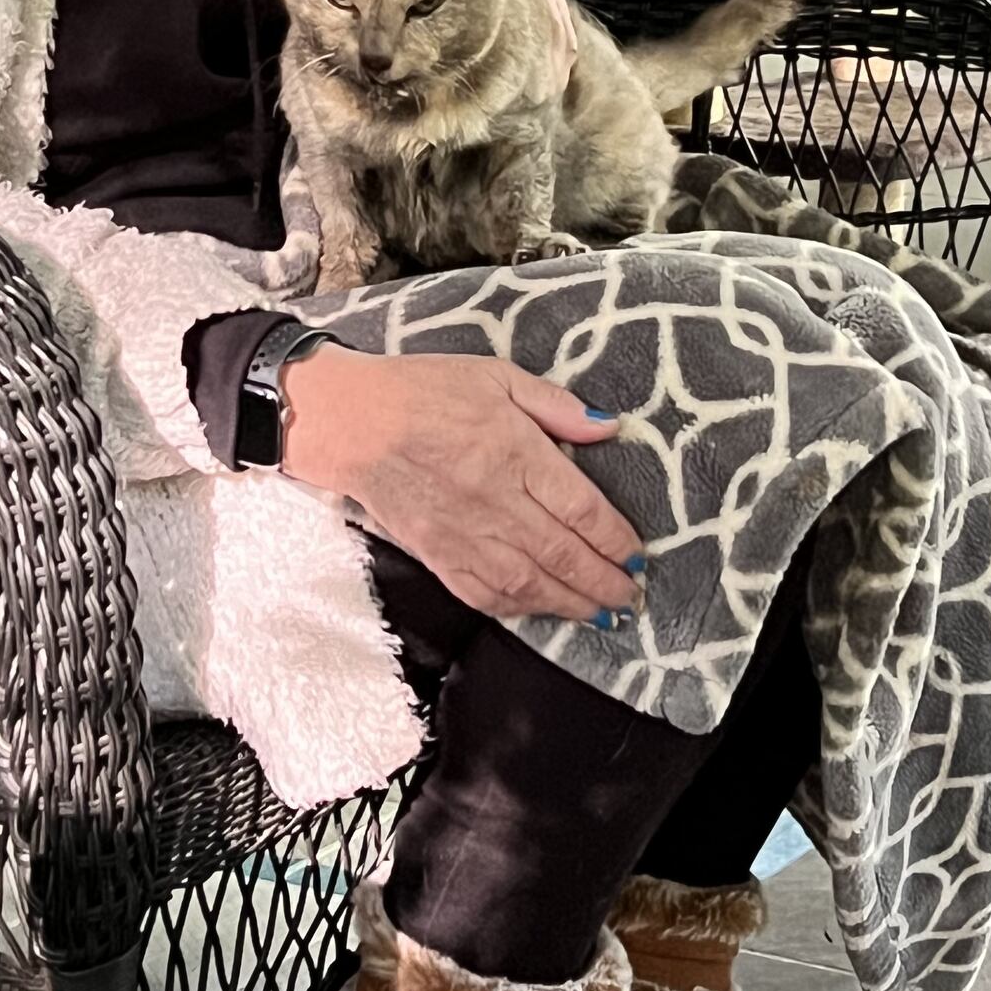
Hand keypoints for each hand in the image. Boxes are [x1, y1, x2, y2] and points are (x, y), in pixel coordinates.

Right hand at [282, 345, 640, 623]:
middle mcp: (496, 502)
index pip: (582, 510)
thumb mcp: (496, 375)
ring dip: (572, 605)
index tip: (638, 555)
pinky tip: (541, 611)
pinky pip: (485, 595)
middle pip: (564, 555)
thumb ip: (556, 405)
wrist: (352, 422)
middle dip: (605, 582)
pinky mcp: (436, 555)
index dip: (617, 540)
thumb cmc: (424, 390)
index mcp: (516, 453)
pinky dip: (520, 610)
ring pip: (530, 584)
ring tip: (601, 615)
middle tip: (632, 597)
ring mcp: (465, 535)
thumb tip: (609, 426)